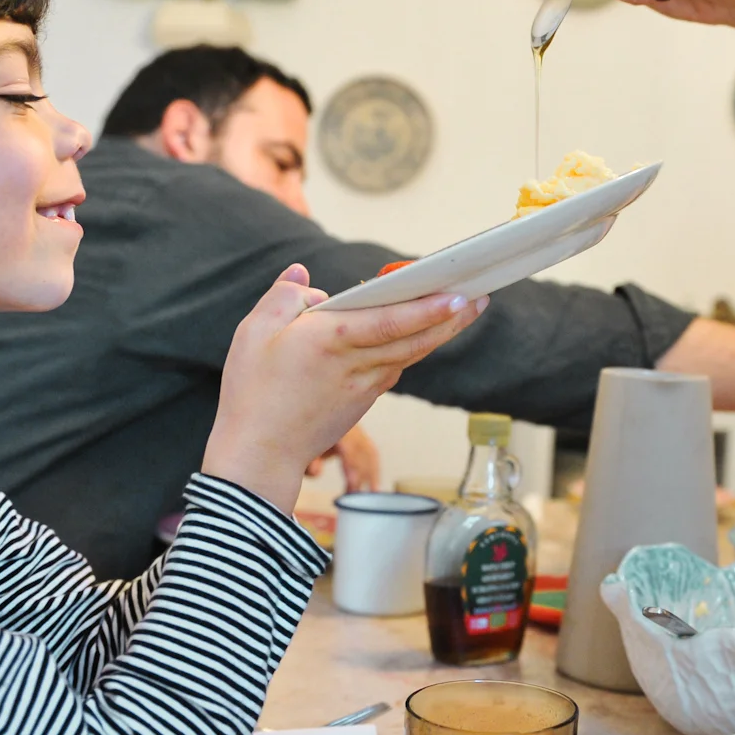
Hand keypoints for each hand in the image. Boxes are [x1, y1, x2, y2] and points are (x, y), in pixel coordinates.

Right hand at [204, 265, 484, 511]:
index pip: (390, 322)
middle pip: (415, 339)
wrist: (259, 454)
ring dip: (440, 332)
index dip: (427, 309)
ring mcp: (364, 387)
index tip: (458, 297)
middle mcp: (356, 364)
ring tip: (465, 309)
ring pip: (410, 354)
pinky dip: (413, 349)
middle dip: (453, 319)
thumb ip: (283, 298)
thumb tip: (305, 280)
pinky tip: (423, 336)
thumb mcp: (253, 333)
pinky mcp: (363, 401)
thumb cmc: (253, 393)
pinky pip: (395, 368)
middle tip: (482, 296)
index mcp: (331, 342)